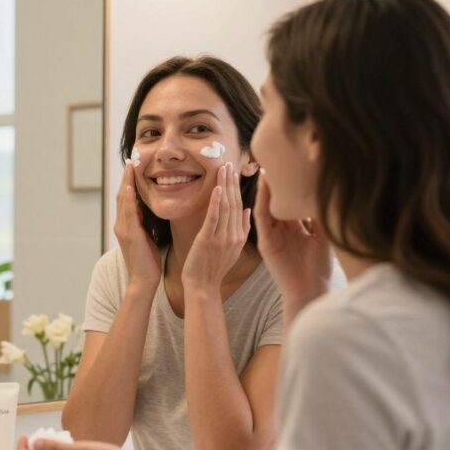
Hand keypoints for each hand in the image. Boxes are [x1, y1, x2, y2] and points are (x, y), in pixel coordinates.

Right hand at [115, 161, 161, 290]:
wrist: (143, 281)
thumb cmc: (148, 263)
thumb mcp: (147, 239)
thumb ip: (144, 225)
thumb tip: (148, 213)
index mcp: (126, 226)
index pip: (127, 199)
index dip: (129, 183)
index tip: (134, 168)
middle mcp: (121, 225)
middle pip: (122, 196)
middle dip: (126, 178)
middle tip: (131, 160)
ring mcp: (123, 229)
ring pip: (123, 201)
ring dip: (126, 183)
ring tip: (130, 167)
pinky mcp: (129, 235)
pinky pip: (128, 213)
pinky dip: (128, 199)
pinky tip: (131, 187)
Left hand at [182, 162, 250, 289]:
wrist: (203, 287)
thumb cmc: (213, 269)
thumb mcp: (233, 249)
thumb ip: (241, 229)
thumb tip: (246, 210)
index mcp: (240, 236)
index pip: (240, 206)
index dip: (238, 188)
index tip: (235, 171)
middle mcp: (234, 235)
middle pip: (235, 202)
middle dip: (232, 181)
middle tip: (229, 162)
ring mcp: (222, 238)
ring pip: (226, 206)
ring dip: (225, 185)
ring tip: (224, 168)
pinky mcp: (208, 240)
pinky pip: (214, 218)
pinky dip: (216, 202)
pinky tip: (218, 187)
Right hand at [253, 172, 331, 309]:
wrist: (311, 291)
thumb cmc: (321, 267)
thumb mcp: (327, 235)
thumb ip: (324, 214)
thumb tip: (332, 189)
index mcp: (298, 226)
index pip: (293, 200)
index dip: (294, 183)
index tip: (296, 162)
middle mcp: (284, 228)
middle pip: (279, 200)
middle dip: (278, 181)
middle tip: (278, 157)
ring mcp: (273, 235)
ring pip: (268, 206)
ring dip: (266, 188)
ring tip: (266, 167)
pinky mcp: (265, 242)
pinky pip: (261, 219)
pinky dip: (261, 202)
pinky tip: (263, 187)